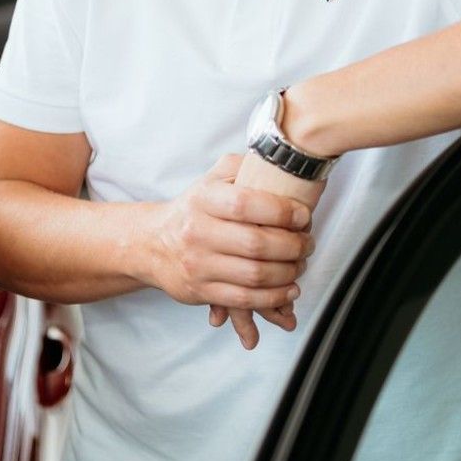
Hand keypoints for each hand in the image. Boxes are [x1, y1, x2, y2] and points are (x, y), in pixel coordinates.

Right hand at [141, 155, 311, 314]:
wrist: (153, 244)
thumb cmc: (192, 210)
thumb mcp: (211, 179)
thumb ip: (241, 166)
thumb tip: (276, 161)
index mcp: (203, 199)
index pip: (246, 204)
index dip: (282, 211)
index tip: (303, 215)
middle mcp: (198, 231)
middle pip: (256, 243)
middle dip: (293, 245)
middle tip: (307, 242)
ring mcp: (198, 264)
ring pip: (254, 275)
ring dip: (288, 272)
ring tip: (300, 264)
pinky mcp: (201, 290)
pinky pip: (245, 299)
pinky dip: (274, 297)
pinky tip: (288, 288)